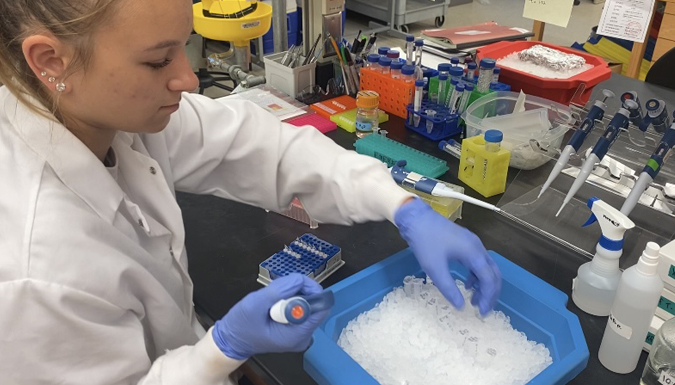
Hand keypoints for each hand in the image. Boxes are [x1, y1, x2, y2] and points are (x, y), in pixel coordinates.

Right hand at [212, 274, 330, 359]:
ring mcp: (300, 332)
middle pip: (314, 304)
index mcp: (296, 335)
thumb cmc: (240, 326)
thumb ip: (278, 291)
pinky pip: (300, 307)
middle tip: (276, 293)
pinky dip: (288, 300)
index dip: (309, 291)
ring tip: (271, 300)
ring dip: (290, 295)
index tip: (292, 285)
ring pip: (306, 303)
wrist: (232, 339)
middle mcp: (303, 335)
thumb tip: (299, 280)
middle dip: (296, 292)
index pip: (320, 308)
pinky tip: (274, 304)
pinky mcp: (295, 327)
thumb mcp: (254, 304)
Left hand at [395, 198, 501, 315]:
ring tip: (474, 300)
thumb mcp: (434, 268)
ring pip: (485, 268)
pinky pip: (477, 262)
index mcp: (473, 253)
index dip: (488, 298)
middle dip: (490, 293)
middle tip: (482, 309)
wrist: (416, 218)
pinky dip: (475, 276)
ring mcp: (472, 244)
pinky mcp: (465, 243)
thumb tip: (460, 307)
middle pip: (492, 273)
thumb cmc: (425, 242)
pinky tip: (467, 285)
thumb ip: (448, 288)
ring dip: (483, 285)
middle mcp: (477, 248)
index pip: (489, 279)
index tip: (482, 313)